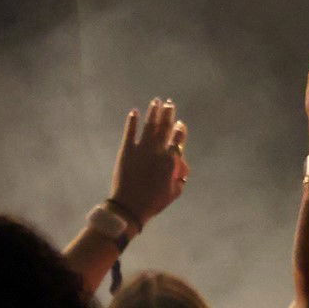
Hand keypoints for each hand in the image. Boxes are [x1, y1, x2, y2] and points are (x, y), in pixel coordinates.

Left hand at [108, 98, 188, 226]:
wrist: (130, 206)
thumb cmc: (154, 202)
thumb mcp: (175, 193)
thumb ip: (180, 178)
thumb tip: (181, 168)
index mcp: (171, 160)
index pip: (178, 139)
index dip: (180, 129)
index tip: (179, 123)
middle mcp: (158, 150)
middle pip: (164, 127)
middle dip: (168, 114)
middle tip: (169, 103)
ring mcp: (141, 149)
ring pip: (149, 125)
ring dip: (153, 112)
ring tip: (156, 101)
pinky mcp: (127, 150)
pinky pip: (130, 132)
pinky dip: (132, 121)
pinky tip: (134, 112)